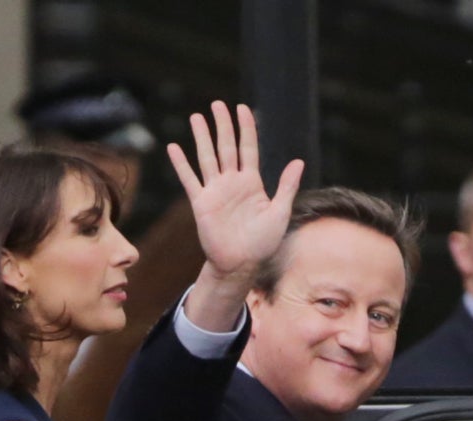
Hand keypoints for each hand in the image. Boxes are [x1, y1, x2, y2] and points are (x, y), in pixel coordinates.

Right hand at [167, 101, 303, 281]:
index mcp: (253, 183)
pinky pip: (189, 179)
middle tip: (217, 104)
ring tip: (197, 116)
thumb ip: (286, 186)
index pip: (248, 148)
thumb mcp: (280, 212)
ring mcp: (216, 191)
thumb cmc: (263, 242)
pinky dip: (181, 164)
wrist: (242, 264)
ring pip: (207, 157)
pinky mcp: (201, 203)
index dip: (246, 128)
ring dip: (202, 137)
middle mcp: (233, 183)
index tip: (242, 108)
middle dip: (223, 125)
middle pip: (227, 147)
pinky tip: (174, 147)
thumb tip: (298, 162)